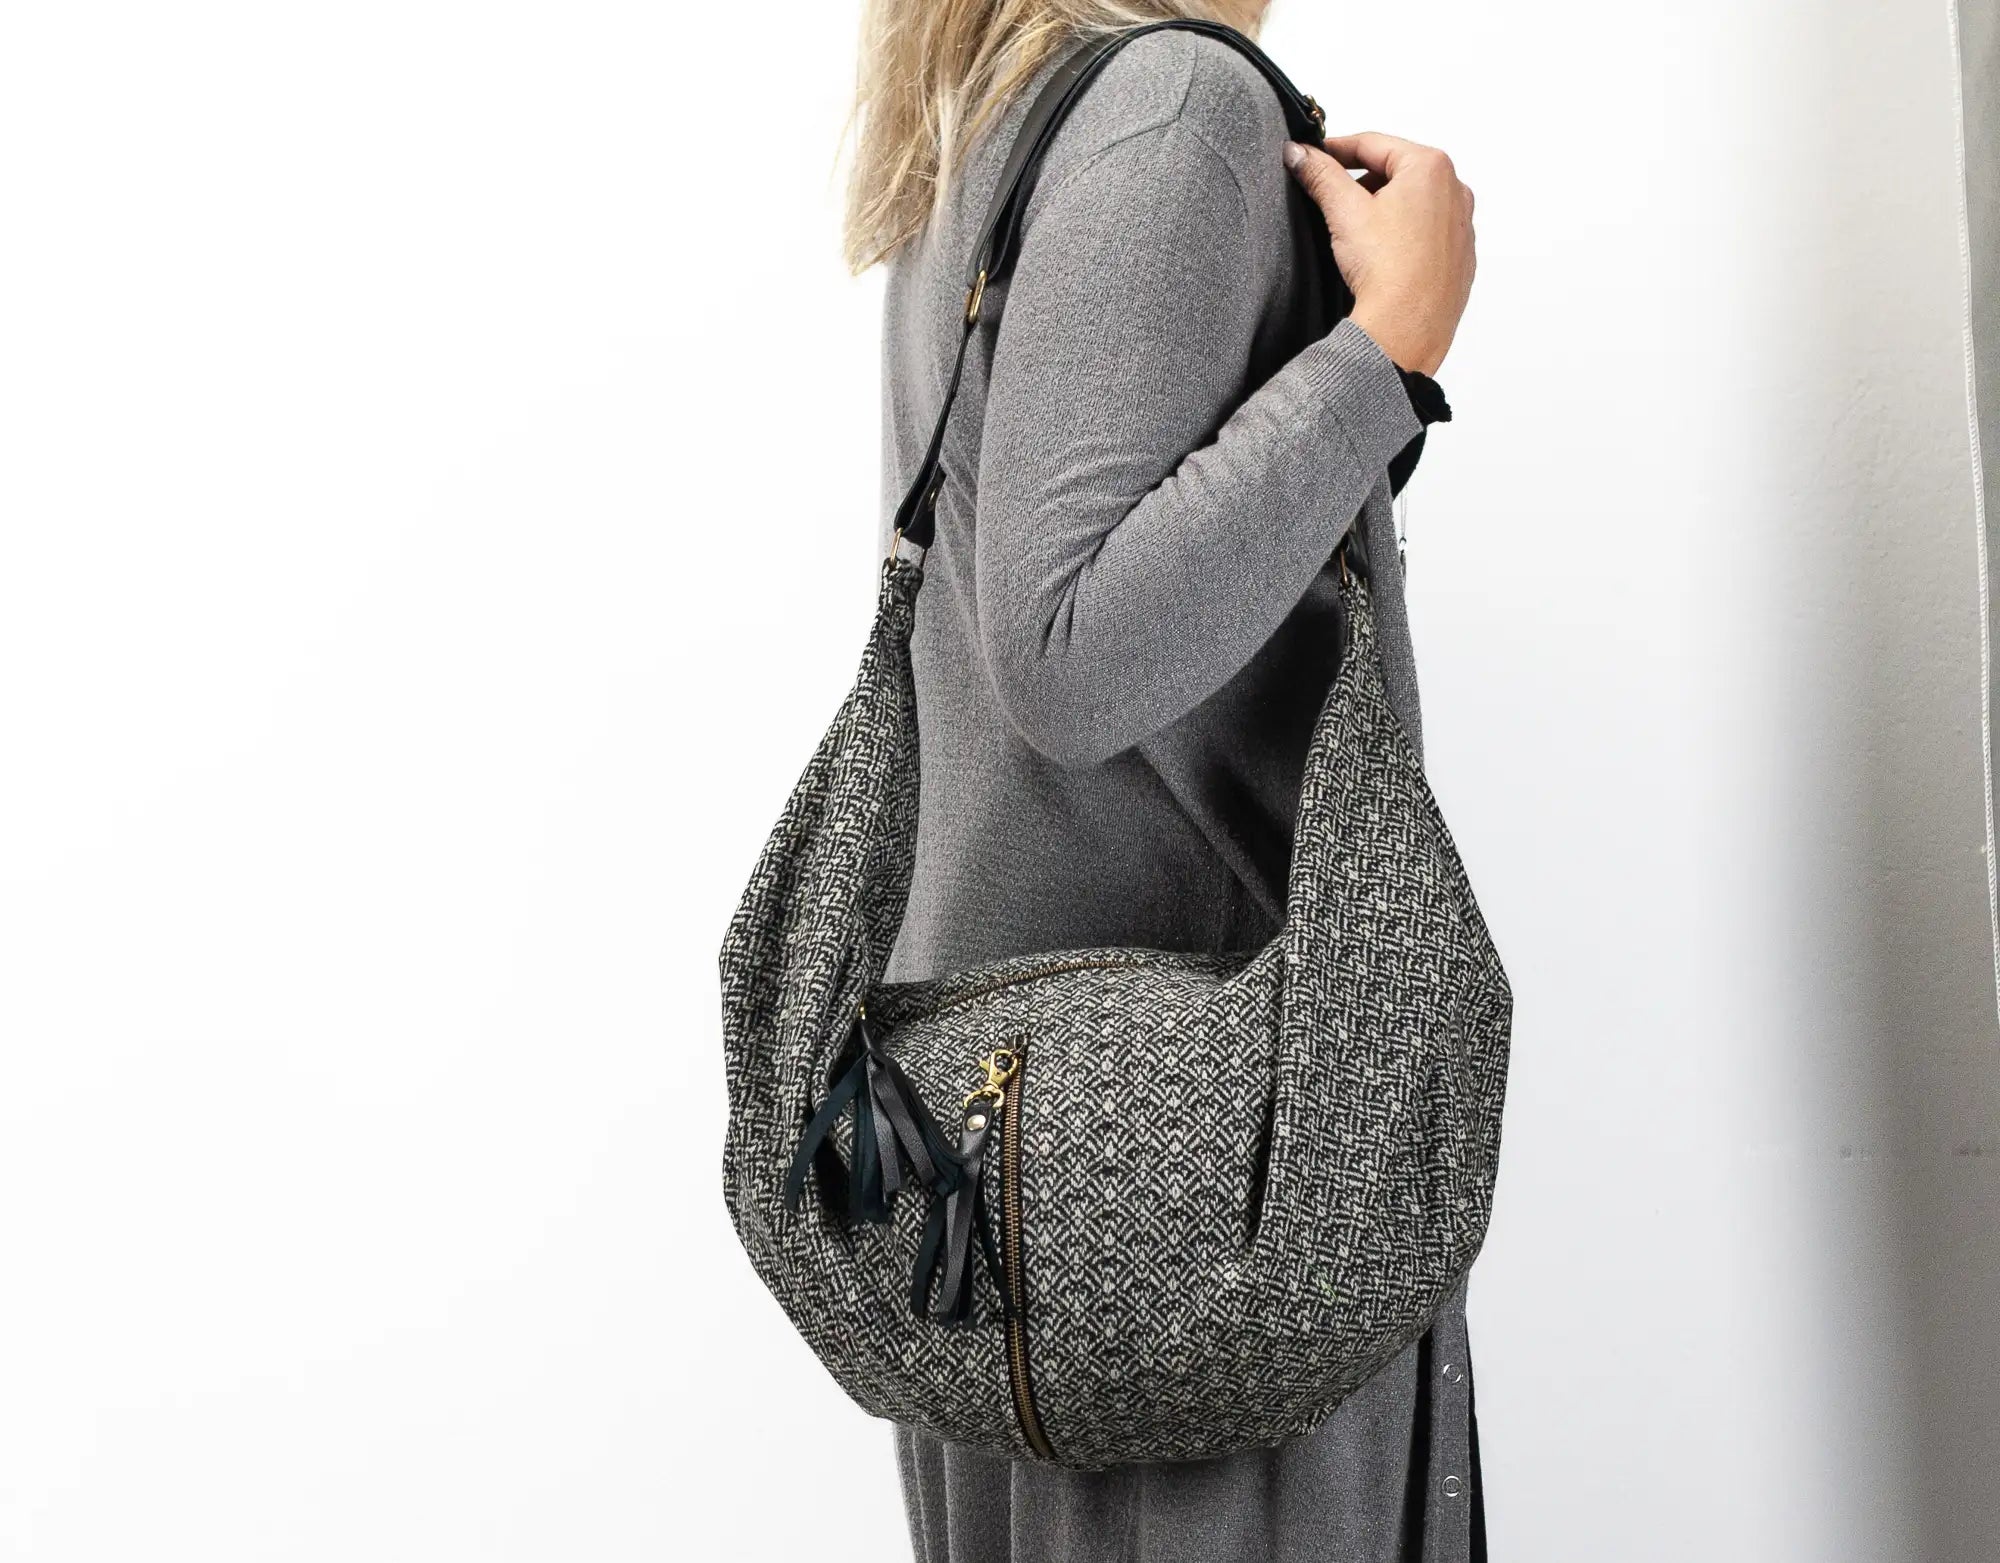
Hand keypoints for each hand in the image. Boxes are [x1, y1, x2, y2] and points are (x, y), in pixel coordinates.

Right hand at [1283, 131, 1475, 376]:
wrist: (1408, 328)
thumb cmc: (1388, 270)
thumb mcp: (1343, 211)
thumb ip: (1319, 174)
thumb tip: (1300, 155)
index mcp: (1431, 167)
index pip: (1372, 144)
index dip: (1336, 149)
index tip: (1314, 158)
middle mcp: (1455, 191)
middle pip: (1396, 171)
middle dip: (1362, 182)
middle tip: (1333, 200)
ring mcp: (1462, 226)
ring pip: (1414, 203)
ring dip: (1385, 208)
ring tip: (1358, 233)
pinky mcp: (1461, 259)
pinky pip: (1428, 234)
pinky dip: (1405, 236)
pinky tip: (1384, 256)